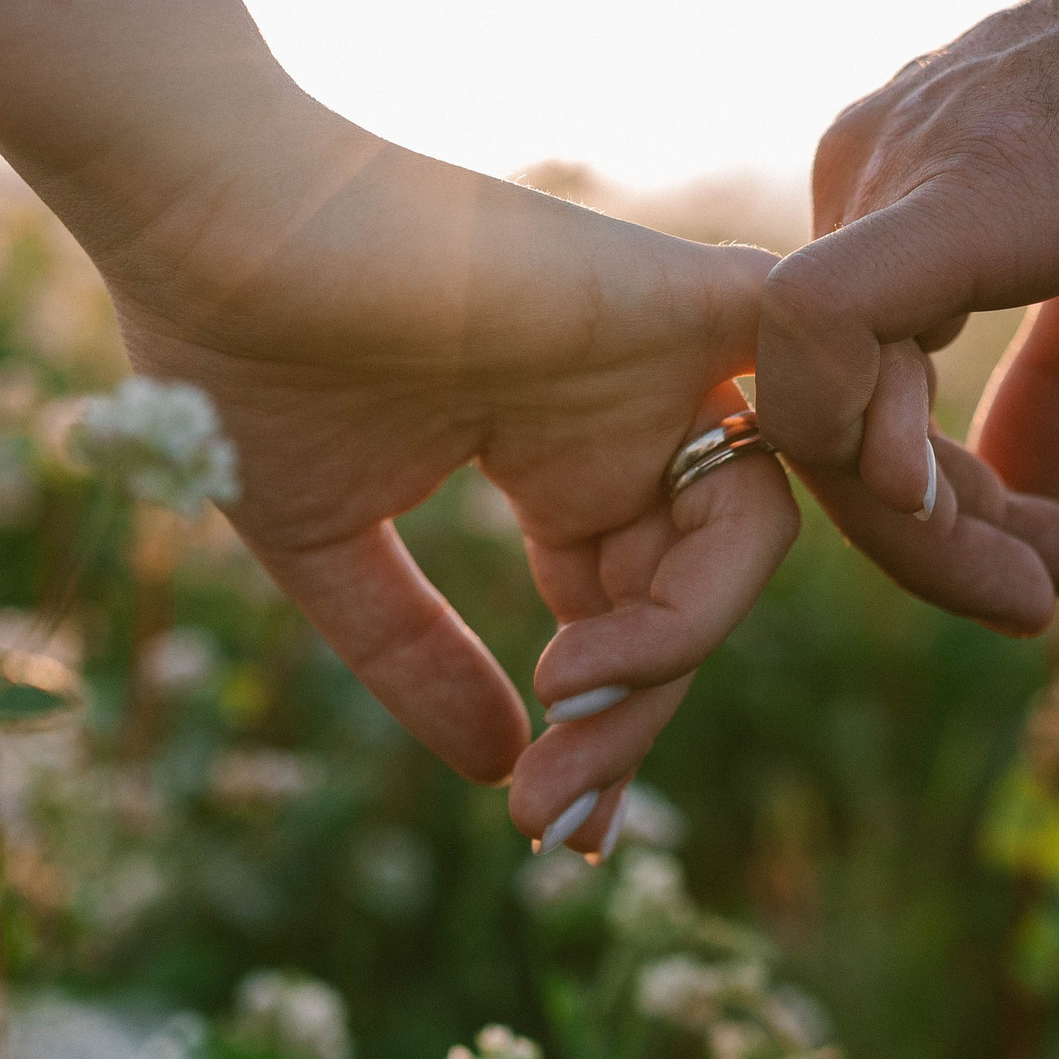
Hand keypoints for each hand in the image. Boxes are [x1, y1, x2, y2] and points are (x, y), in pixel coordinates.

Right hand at [90, 96, 792, 857]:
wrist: (205, 227)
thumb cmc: (240, 360)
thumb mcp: (329, 548)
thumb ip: (416, 652)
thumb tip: (500, 769)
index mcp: (550, 459)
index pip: (625, 612)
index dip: (605, 725)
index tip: (554, 831)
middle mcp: (619, 412)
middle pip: (693, 591)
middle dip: (637, 714)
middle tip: (560, 810)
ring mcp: (655, 356)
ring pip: (755, 521)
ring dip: (685, 635)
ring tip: (576, 696)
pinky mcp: (680, 298)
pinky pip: (831, 361)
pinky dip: (853, 442)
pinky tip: (740, 580)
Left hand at [759, 0, 1058, 629]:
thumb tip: (1024, 488)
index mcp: (887, 196)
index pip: (842, 390)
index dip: (915, 507)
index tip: (1025, 569)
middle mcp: (858, 179)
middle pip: (822, 410)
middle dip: (920, 538)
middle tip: (1036, 599)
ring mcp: (885, 173)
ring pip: (817, 397)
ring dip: (925, 529)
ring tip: (1049, 583)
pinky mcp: (941, 188)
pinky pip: (825, 329)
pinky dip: (872, 440)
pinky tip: (958, 505)